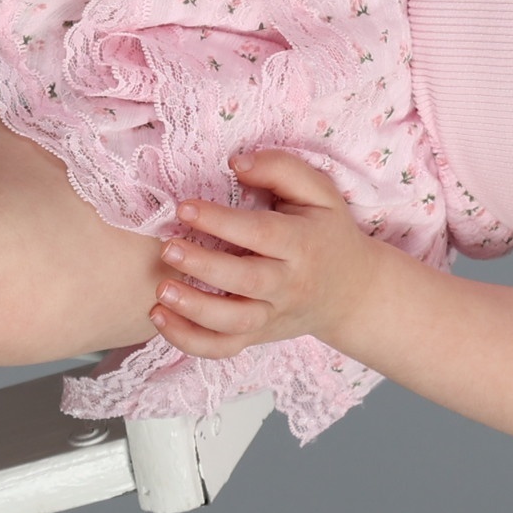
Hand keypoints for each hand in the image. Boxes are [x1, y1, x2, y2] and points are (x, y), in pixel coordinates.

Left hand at [150, 151, 397, 357]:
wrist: (352, 293)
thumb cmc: (327, 234)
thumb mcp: (320, 193)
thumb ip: (282, 169)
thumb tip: (237, 163)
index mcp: (303, 244)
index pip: (261, 233)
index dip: (221, 221)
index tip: (185, 207)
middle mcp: (289, 285)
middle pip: (247, 280)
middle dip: (204, 266)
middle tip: (168, 248)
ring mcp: (272, 315)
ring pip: (233, 323)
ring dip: (194, 310)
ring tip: (160, 291)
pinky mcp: (257, 335)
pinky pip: (222, 348)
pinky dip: (190, 341)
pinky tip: (161, 319)